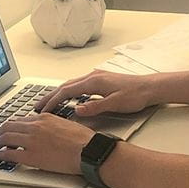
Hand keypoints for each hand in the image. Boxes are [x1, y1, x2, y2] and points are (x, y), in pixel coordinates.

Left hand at [0, 113, 93, 173]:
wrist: (89, 151)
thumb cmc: (84, 140)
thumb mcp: (66, 125)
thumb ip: (51, 126)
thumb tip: (46, 132)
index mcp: (44, 118)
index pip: (20, 119)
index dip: (10, 126)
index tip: (7, 130)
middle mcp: (35, 126)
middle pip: (8, 126)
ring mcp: (31, 141)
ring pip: (5, 138)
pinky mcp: (31, 156)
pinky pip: (9, 153)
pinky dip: (0, 154)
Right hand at [35, 71, 160, 117]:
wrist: (151, 87)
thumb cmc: (136, 95)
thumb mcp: (115, 103)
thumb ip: (95, 107)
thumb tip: (77, 110)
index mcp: (94, 81)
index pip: (66, 91)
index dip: (53, 101)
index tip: (43, 110)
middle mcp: (93, 77)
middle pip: (65, 86)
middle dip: (50, 96)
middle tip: (37, 106)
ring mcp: (97, 77)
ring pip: (72, 85)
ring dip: (59, 93)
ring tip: (49, 103)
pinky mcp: (102, 81)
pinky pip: (80, 85)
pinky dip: (69, 92)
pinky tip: (69, 99)